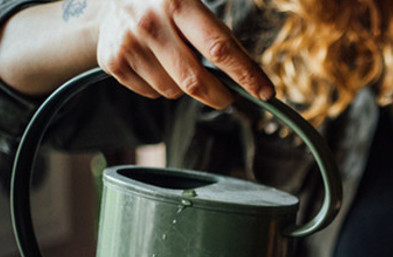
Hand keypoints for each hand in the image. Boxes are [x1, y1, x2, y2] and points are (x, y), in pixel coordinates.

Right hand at [95, 0, 273, 107]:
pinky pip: (152, 94)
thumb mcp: (194, 4)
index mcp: (177, 2)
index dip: (247, 74)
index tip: (266, 92)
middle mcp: (149, 23)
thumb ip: (221, 35)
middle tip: (229, 96)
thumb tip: (252, 75)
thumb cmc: (166, 3)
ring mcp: (128, 43)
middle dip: (220, 96)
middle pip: (195, 81)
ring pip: (174, 91)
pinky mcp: (112, 62)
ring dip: (186, 87)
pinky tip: (158, 64)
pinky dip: (163, 86)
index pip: (220, 48)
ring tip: (180, 63)